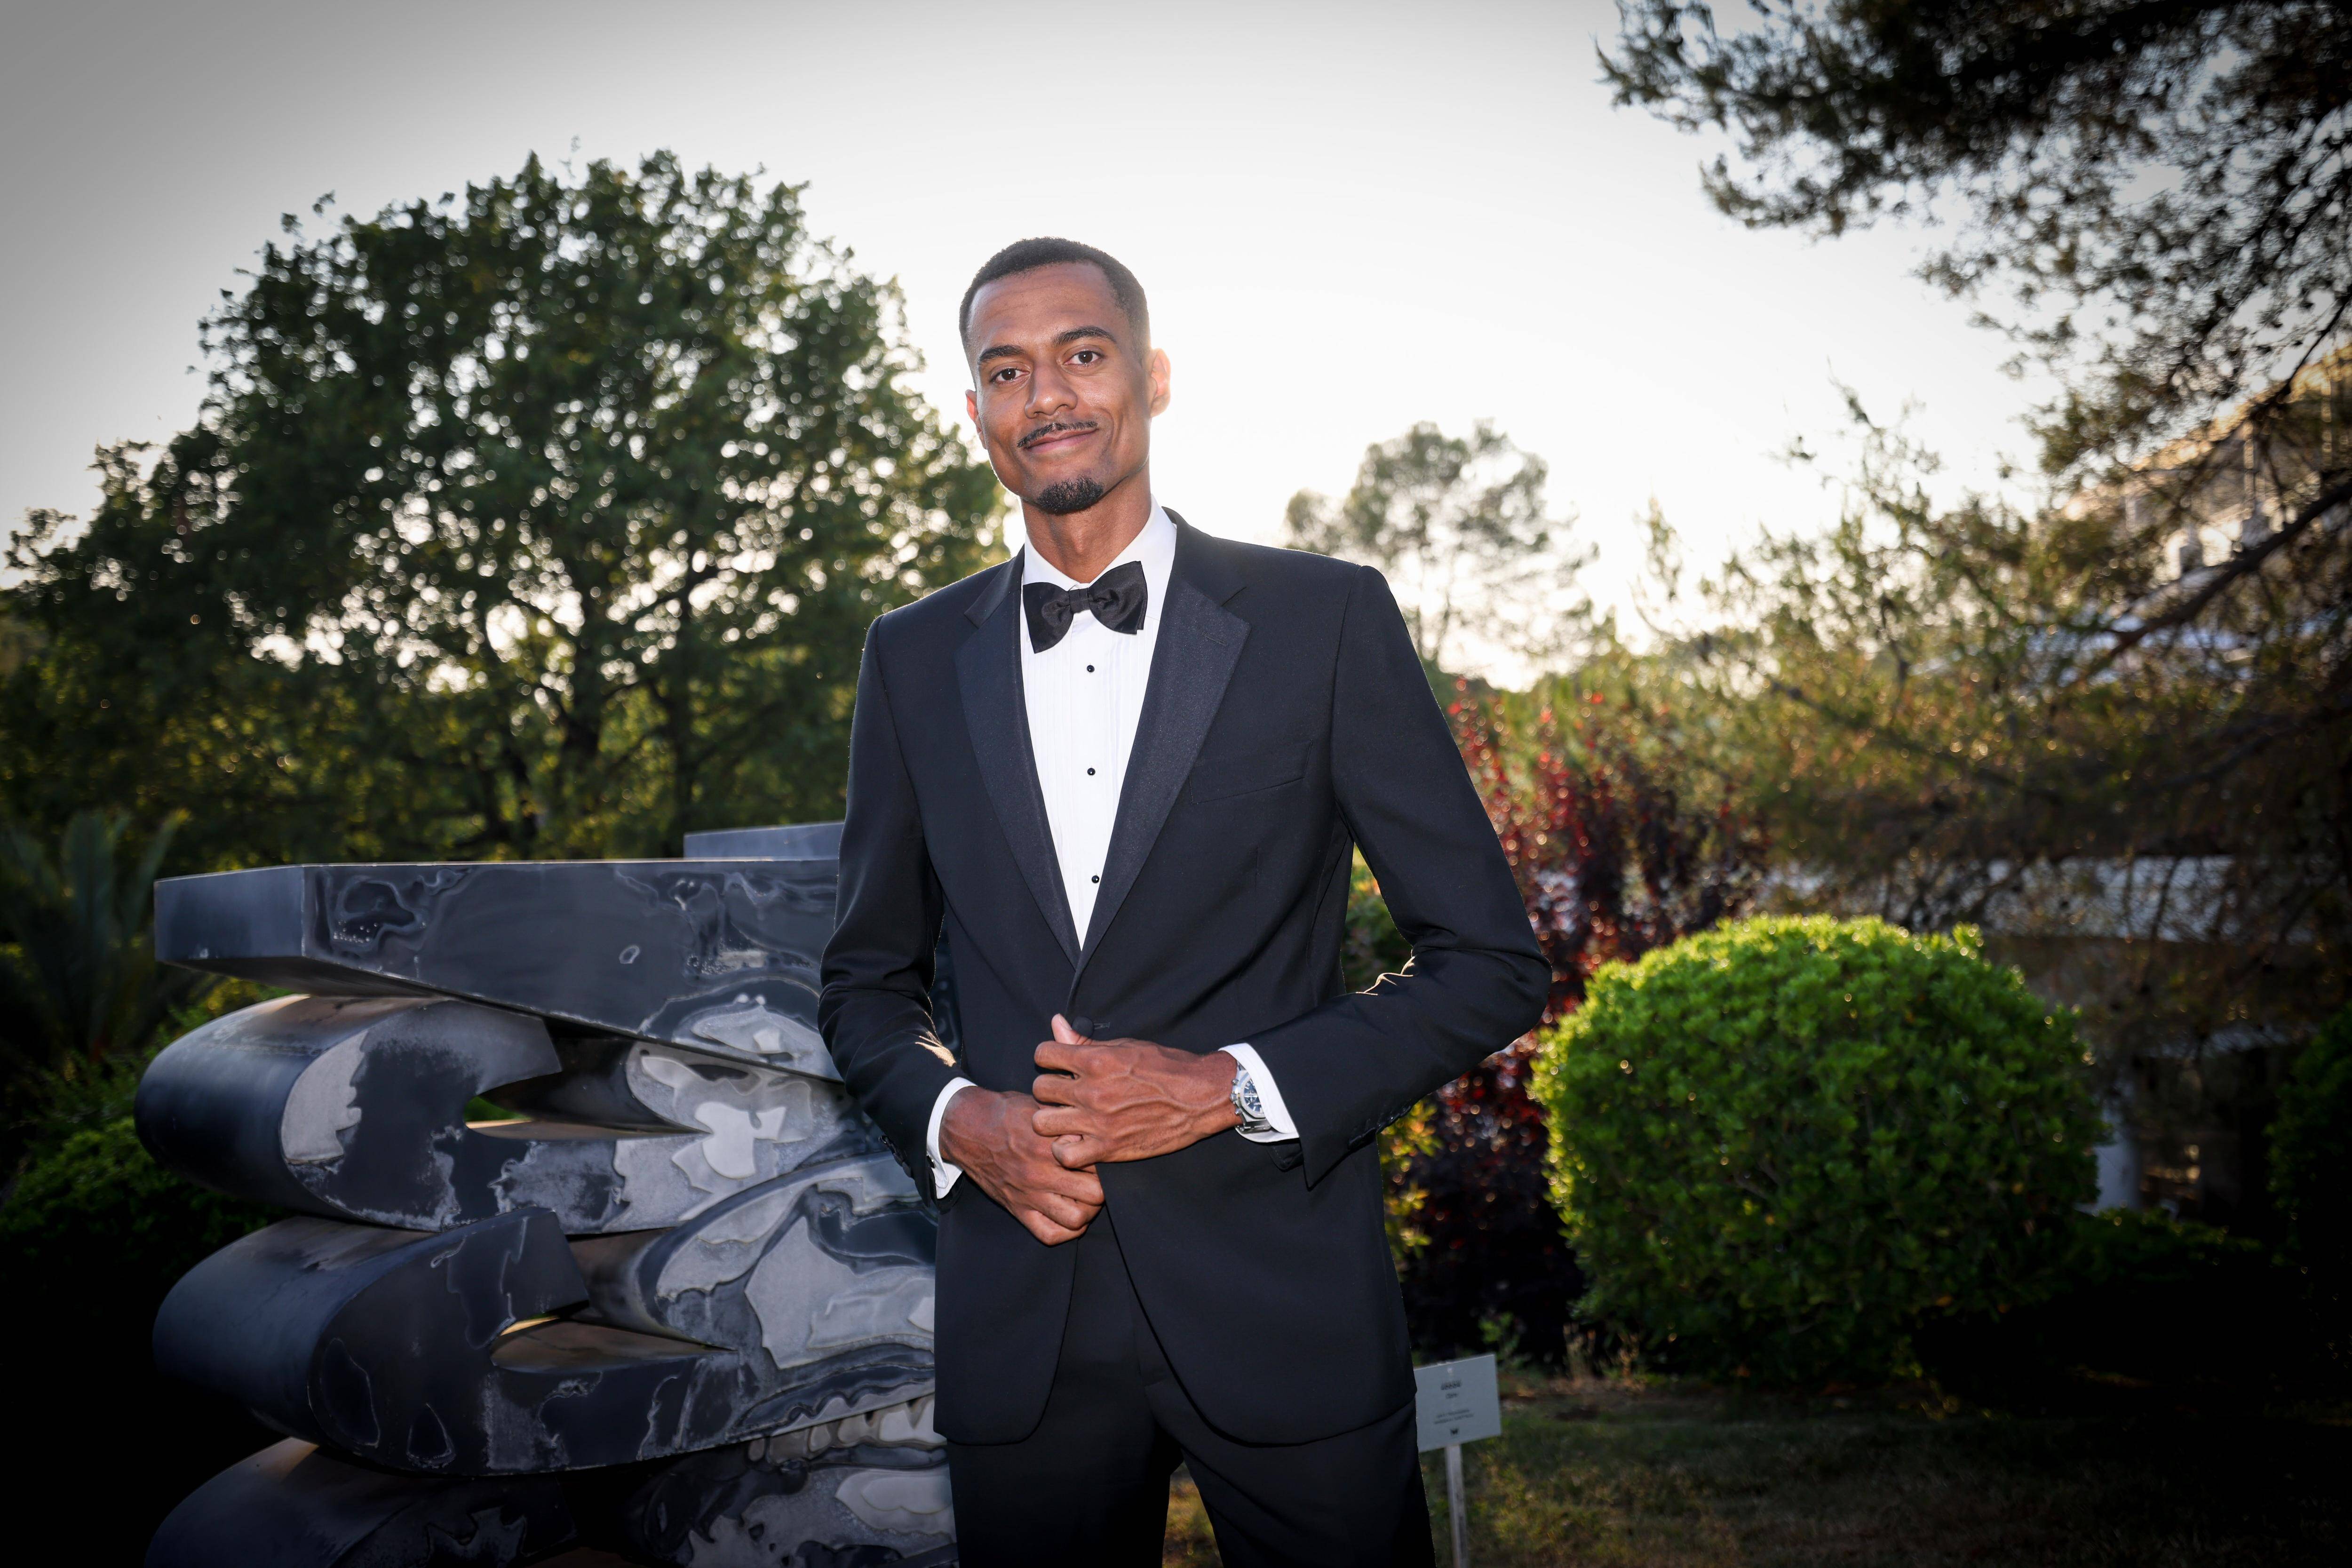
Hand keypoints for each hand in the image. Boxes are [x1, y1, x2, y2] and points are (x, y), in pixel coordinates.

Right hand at [938, 1086, 1104, 1245]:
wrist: (968, 1129)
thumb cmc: (1006, 1113)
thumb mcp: (1039, 1106)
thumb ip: (1067, 1118)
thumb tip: (1094, 1124)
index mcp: (1049, 1144)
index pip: (1096, 1160)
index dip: (1104, 1156)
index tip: (1101, 1152)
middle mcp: (1041, 1172)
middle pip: (1095, 1193)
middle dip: (1103, 1186)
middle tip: (1099, 1178)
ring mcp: (1029, 1194)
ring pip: (1076, 1218)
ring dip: (1088, 1210)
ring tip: (1087, 1198)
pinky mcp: (1018, 1209)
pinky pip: (1049, 1234)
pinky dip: (1066, 1230)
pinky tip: (1070, 1216)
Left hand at [1031, 1014, 1239, 1168]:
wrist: (1201, 1096)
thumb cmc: (1165, 1066)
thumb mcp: (1125, 1046)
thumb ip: (1085, 1041)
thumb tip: (1055, 1023)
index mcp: (1095, 1060)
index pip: (1043, 1054)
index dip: (1049, 1058)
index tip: (1059, 1065)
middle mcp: (1092, 1091)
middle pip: (1040, 1089)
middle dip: (1049, 1089)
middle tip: (1063, 1094)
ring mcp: (1098, 1122)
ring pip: (1043, 1123)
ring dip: (1050, 1120)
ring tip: (1065, 1118)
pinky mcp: (1109, 1148)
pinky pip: (1064, 1155)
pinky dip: (1064, 1150)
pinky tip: (1076, 1142)